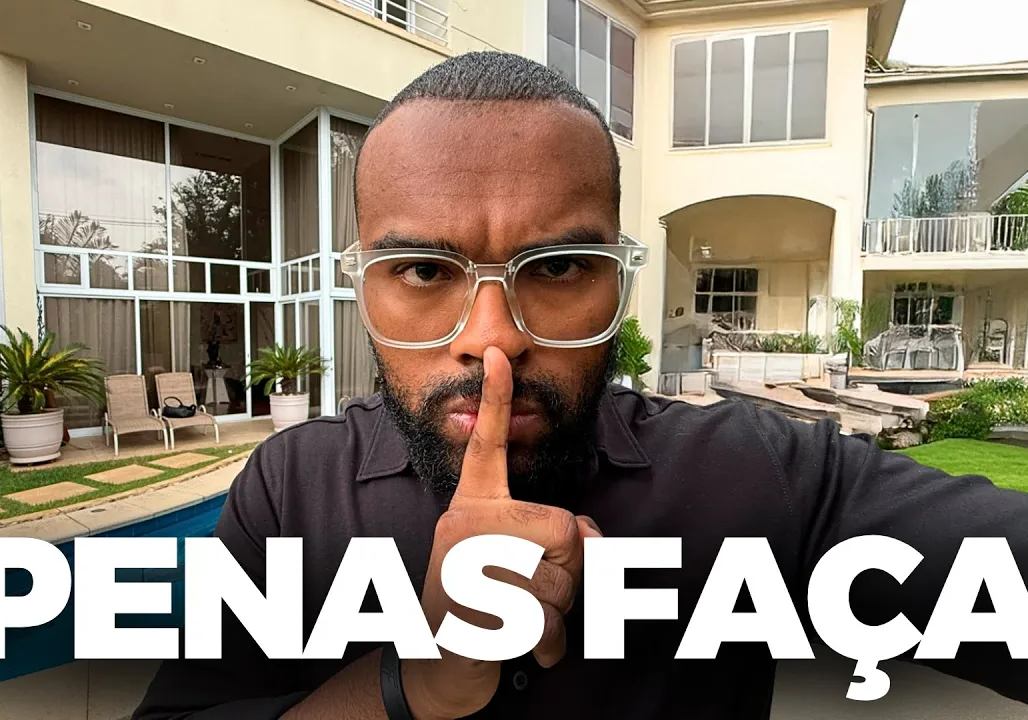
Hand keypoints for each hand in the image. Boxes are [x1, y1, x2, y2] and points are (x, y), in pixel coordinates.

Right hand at [401, 347, 602, 719]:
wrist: (436, 666)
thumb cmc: (481, 606)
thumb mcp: (513, 563)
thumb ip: (554, 539)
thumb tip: (591, 538)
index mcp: (472, 508)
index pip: (488, 449)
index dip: (496, 402)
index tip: (498, 355)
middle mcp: (464, 527)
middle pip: (561, 530)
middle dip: (567, 571)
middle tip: (533, 592)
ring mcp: (465, 566)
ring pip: (562, 580)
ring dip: (558, 612)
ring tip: (522, 618)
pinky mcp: (474, 609)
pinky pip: (548, 619)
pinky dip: (550, 642)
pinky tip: (524, 645)